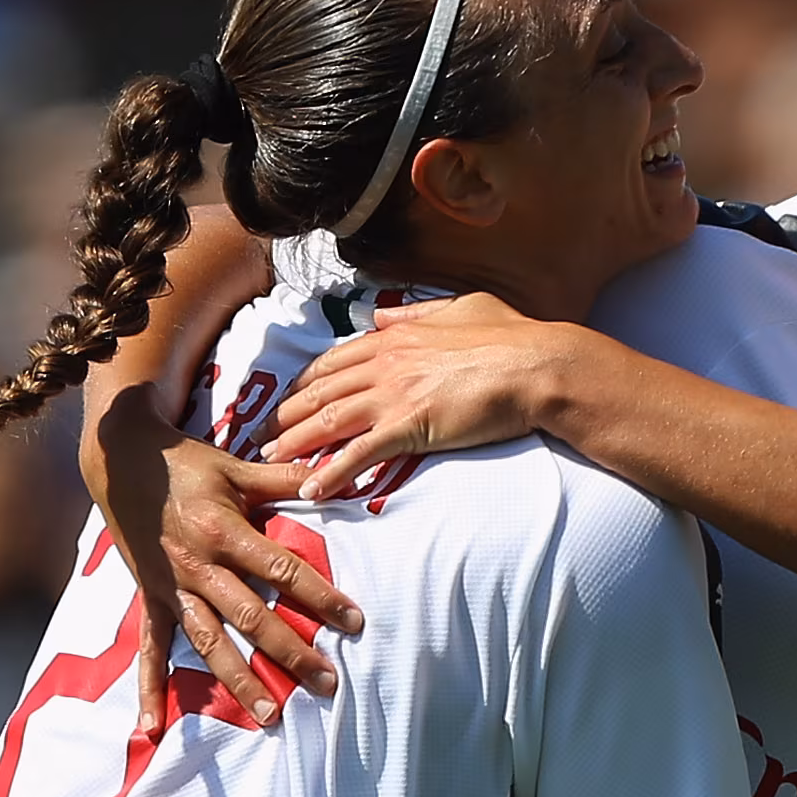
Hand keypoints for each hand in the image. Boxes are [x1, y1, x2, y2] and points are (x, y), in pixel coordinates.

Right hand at [88, 383, 363, 731]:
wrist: (118, 460)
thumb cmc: (185, 463)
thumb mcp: (235, 467)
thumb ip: (285, 480)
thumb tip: (334, 478)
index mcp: (223, 532)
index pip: (281, 571)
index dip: (320, 596)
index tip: (354, 622)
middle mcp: (197, 567)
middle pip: (251, 618)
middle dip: (290, 653)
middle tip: (326, 684)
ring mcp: (171, 587)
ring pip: (208, 643)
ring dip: (239, 681)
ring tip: (269, 716)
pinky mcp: (150, 598)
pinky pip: (150, 648)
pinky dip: (150, 688)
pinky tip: (152, 726)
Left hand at [266, 294, 573, 489]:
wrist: (536, 366)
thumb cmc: (510, 337)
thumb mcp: (461, 307)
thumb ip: (419, 310)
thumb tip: (387, 311)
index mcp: (396, 335)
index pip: (334, 360)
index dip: (304, 381)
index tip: (287, 397)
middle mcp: (385, 362)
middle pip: (320, 389)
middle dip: (285, 413)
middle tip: (261, 434)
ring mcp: (395, 393)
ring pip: (329, 419)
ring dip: (295, 442)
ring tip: (270, 461)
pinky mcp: (410, 426)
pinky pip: (360, 453)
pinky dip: (332, 473)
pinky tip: (313, 489)